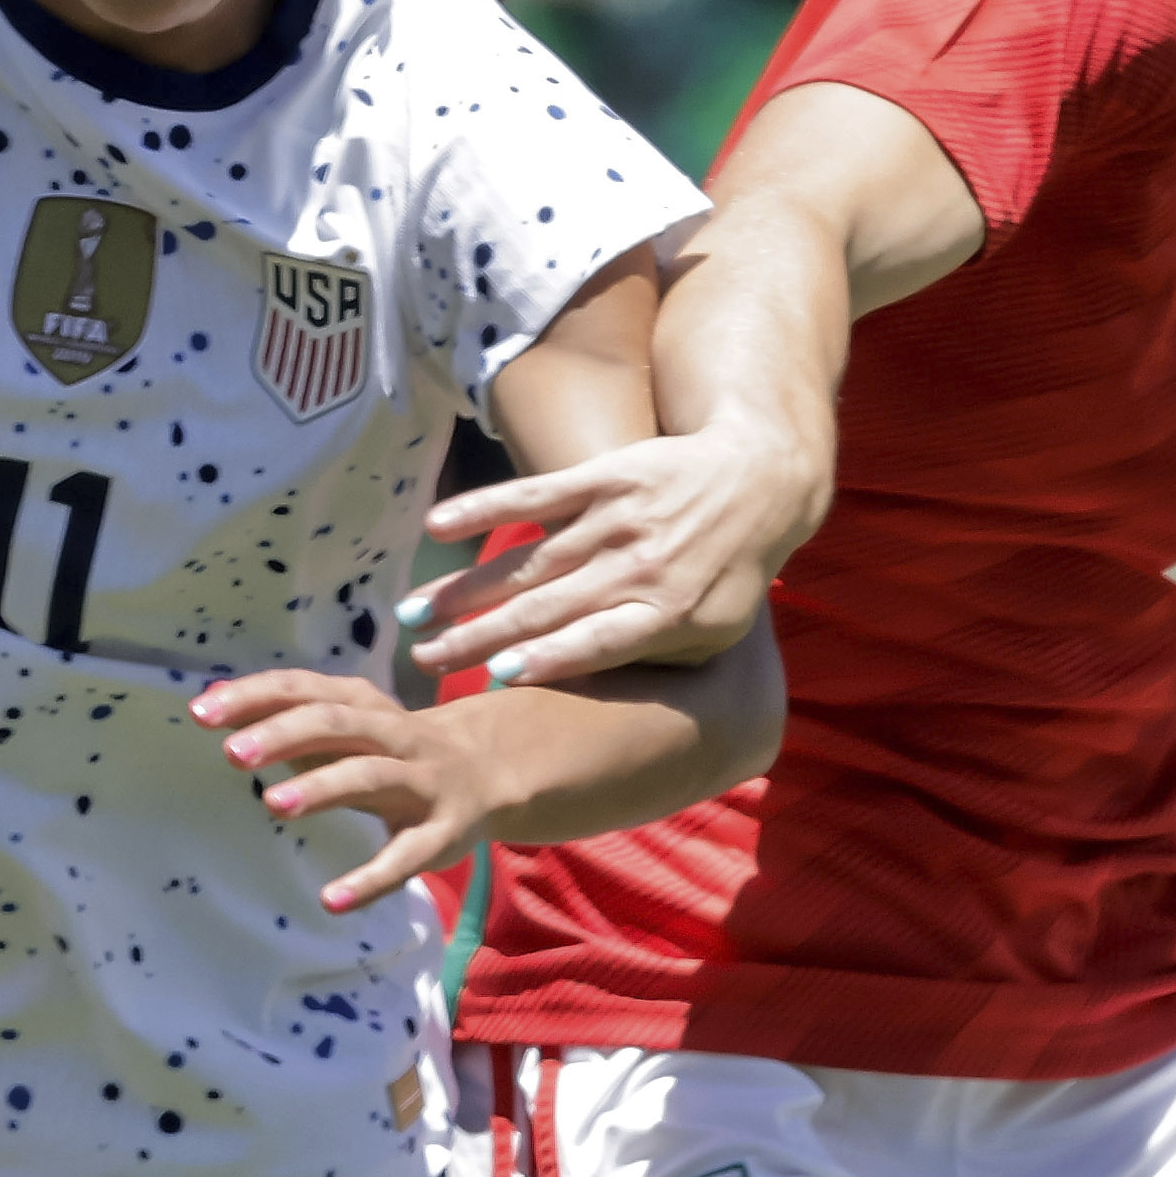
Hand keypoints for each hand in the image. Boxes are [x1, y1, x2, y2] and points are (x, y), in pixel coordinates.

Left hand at [195, 667, 510, 913]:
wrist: (490, 771)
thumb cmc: (394, 749)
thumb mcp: (346, 725)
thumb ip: (285, 715)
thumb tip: (214, 701)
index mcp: (364, 705)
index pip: (303, 689)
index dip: (254, 698)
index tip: (200, 712)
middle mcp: (394, 735)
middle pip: (336, 722)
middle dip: (284, 734)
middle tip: (232, 754)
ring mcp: (421, 782)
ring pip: (370, 776)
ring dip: (322, 787)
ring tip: (272, 804)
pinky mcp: (441, 833)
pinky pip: (405, 857)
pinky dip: (370, 879)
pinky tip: (331, 900)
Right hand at [403, 415, 818, 689]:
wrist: (762, 478)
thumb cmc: (730, 573)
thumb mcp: (713, 635)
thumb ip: (654, 664)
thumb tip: (586, 699)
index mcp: (666, 616)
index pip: (598, 642)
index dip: (549, 658)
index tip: (499, 677)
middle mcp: (636, 568)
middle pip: (543, 608)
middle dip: (476, 636)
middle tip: (424, 661)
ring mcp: (616, 520)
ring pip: (526, 561)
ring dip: (464, 589)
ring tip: (413, 615)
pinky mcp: (601, 478)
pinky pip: (533, 496)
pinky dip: (483, 509)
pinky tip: (437, 527)